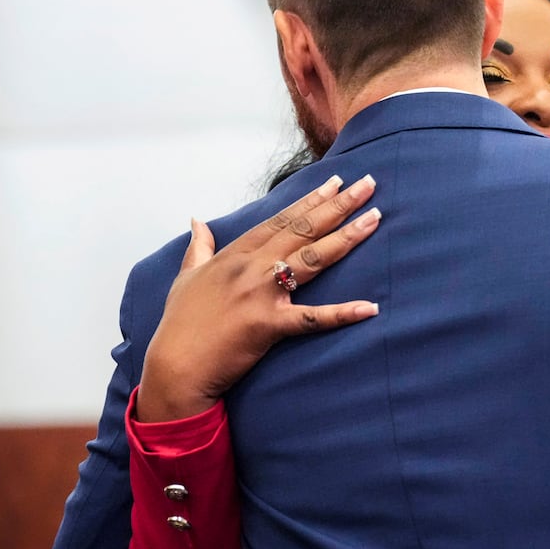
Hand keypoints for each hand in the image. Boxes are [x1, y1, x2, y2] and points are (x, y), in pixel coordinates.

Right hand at [138, 174, 382, 422]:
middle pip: (303, 229)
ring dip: (347, 237)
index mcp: (235, 254)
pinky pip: (312, 318)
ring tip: (375, 218)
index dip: (311, 200)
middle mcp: (251, 267)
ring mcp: (261, 294)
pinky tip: (371, 308)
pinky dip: (342, 313)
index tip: (337, 182)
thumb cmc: (180, 324)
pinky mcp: (268, 325)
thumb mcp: (186, 277)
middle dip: (339, 205)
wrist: (175, 366)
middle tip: (369, 184)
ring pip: (312, 259)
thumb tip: (197, 220)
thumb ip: (199, 247)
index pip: (282, 219)